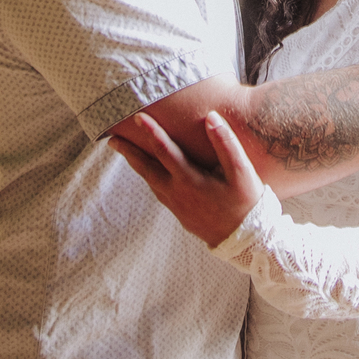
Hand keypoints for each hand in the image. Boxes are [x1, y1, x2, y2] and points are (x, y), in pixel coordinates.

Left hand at [108, 108, 264, 247]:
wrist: (246, 241)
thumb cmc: (246, 203)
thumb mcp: (241, 172)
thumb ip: (226, 143)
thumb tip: (210, 117)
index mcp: (189, 180)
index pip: (164, 150)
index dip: (150, 132)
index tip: (137, 117)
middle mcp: (177, 194)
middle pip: (146, 169)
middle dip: (129, 152)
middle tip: (112, 139)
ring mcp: (177, 206)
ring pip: (151, 182)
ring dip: (138, 166)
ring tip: (128, 153)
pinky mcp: (181, 215)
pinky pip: (159, 192)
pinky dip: (150, 178)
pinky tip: (153, 174)